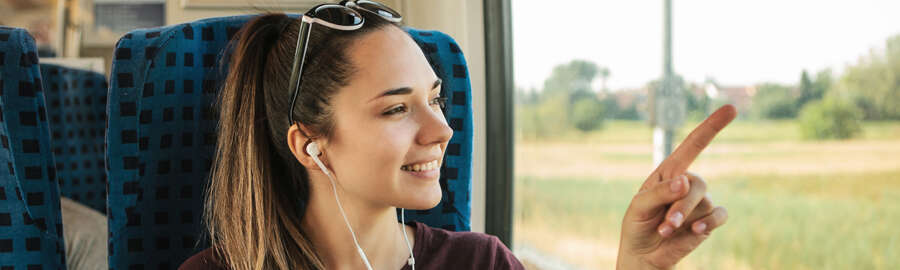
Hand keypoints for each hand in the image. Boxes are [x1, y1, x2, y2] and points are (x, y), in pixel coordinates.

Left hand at [617, 105, 736, 269]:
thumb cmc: (638, 225)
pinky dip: (708, 224)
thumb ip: (660, 192)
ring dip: (684, 219)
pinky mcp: (708, 220)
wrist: (644, 254)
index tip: (731, 109)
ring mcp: (699, 202)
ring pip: (705, 202)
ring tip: (666, 231)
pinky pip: (719, 216)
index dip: (712, 126)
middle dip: (682, 204)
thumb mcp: (639, 207)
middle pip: (698, 183)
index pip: (693, 145)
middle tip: (666, 224)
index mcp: (669, 172)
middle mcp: (687, 184)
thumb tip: (685, 180)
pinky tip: (694, 232)